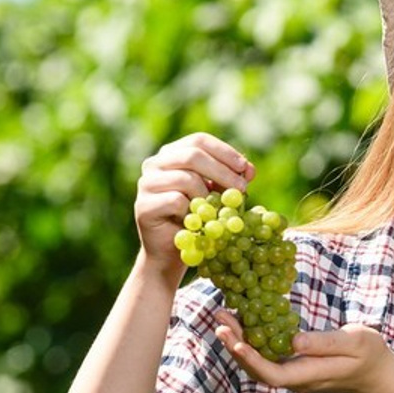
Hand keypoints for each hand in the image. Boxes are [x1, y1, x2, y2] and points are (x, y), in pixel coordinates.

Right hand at [135, 133, 254, 284]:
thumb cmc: (196, 220)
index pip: (199, 140)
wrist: (171, 252)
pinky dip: (192, 213)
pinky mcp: (144, 205)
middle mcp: (155, 163)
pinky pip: (176, 201)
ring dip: (208, 197)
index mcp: (171, 154)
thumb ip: (231, 179)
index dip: (224, 152)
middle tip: (242, 188)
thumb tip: (249, 170)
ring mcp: (146, 184)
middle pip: (192, 155)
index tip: (245, 168)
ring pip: (186, 179)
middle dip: (222, 171)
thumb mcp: (216, 195)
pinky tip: (194, 223)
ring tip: (214, 212)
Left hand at [213, 314, 393, 392]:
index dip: (252, 360)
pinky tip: (243, 321)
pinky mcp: (293, 365)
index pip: (273, 374)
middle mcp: (296, 378)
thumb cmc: (369, 355)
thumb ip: (325, 343)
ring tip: (223, 316)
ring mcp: (293, 374)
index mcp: (310, 375)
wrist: (376, 373)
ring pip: (258, 362)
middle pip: (258, 369)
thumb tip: (294, 341)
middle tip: (220, 320)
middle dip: (236, 346)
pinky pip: (266, 355)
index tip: (236, 342)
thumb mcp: (355, 342)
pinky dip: (251, 339)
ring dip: (238, 341)